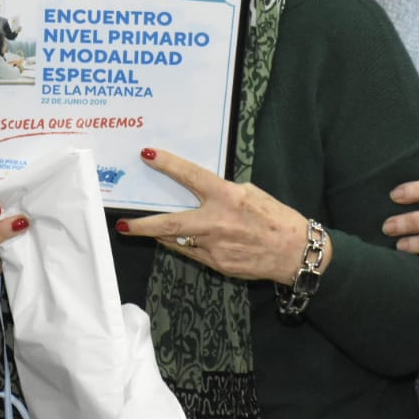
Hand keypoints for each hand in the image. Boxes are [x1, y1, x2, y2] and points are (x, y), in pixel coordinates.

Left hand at [115, 148, 322, 284]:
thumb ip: (224, 192)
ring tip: (144, 229)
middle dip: (142, 225)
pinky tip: (176, 239)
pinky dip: (182, 244)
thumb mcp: (251, 193)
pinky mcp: (217, 264)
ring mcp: (215, 247)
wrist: (295, 253)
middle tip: (123, 225)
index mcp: (227, 197)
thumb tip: (202, 190)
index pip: (190, 176)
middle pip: (170, 223)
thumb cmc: (276, 218)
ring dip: (160, 235)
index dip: (167, 164)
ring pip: (178, 240)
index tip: (148, 155)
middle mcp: (217, 222)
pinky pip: (192, 253)